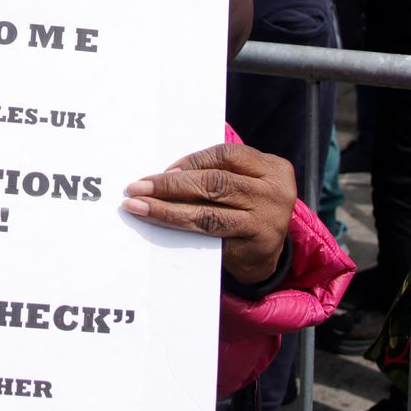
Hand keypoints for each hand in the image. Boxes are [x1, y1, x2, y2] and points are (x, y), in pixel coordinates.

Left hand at [122, 144, 294, 283]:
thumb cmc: (247, 209)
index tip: (161, 170)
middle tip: (136, 188)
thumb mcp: (244, 183)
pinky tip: (159, 223)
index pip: (226, 155)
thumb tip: (163, 174)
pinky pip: (209, 237)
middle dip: (170, 185)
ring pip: (208, 213)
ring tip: (137, 206)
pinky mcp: (254, 249)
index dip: (191, 161)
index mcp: (273, 168)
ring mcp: (266, 223)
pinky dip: (180, 228)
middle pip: (214, 183)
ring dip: (166, 209)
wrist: (267, 255)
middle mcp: (274, 193)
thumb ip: (217, 173)